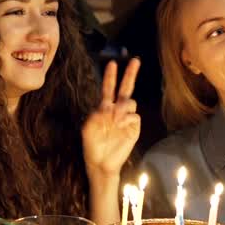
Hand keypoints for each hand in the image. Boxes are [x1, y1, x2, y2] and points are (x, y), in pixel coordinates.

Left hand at [82, 58, 141, 175]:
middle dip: (130, 74)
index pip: (109, 89)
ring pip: (131, 102)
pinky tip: (120, 124)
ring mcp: (127, 119)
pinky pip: (134, 116)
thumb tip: (111, 107)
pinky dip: (126, 117)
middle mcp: (117, 111)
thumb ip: (97, 114)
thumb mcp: (88, 127)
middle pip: (126, 89)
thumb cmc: (92, 146)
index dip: (110, 77)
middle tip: (135, 60)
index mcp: (104, 109)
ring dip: (122, 106)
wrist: (100, 163)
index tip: (112, 63)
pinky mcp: (134, 128)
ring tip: (115, 117)